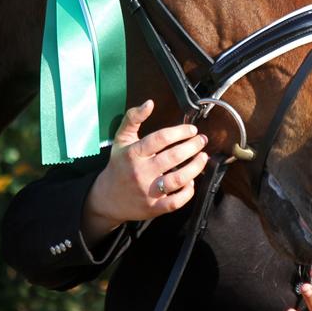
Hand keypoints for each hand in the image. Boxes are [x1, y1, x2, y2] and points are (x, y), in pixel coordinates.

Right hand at [81, 100, 208, 244]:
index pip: (160, 139)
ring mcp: (147, 191)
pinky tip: (191, 181)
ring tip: (203, 157)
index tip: (192, 130)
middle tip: (202, 141)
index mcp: (133, 153)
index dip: (180, 132)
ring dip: (195, 167)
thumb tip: (150, 103)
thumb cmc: (119, 165)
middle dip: (192, 146)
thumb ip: (133, 118)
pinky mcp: (153, 207)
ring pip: (178, 179)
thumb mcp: (121, 139)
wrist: (108, 198)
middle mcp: (140, 172)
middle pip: (173, 157)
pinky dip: (188, 191)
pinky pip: (176, 201)